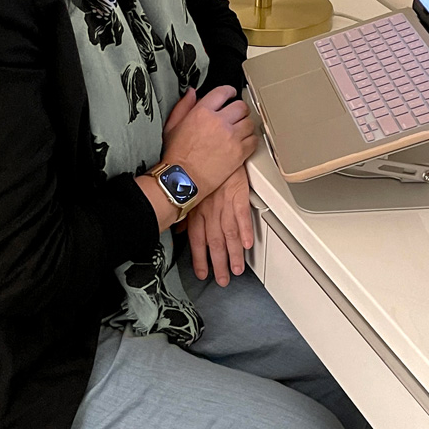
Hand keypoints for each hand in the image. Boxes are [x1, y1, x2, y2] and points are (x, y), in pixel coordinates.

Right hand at [162, 85, 256, 200]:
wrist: (183, 180)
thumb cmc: (176, 156)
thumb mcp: (172, 126)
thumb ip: (183, 106)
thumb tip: (192, 94)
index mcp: (202, 112)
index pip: (223, 92)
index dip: (230, 91)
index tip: (232, 94)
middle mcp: (219, 122)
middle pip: (241, 106)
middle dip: (239, 109)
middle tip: (237, 114)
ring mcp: (231, 137)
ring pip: (249, 122)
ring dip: (245, 124)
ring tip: (240, 129)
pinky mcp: (239, 153)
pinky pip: (253, 140)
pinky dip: (251, 140)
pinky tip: (244, 141)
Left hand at [185, 166, 252, 285]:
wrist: (212, 148)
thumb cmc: (198, 168)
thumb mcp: (189, 192)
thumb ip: (186, 214)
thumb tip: (181, 231)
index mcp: (197, 211)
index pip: (197, 240)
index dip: (200, 258)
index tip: (203, 273)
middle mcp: (210, 210)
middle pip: (214, 242)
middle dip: (218, 264)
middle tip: (223, 280)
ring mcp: (224, 203)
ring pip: (229, 234)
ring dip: (233, 254)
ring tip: (237, 270)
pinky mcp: (239, 194)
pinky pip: (242, 215)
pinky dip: (245, 230)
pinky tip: (247, 244)